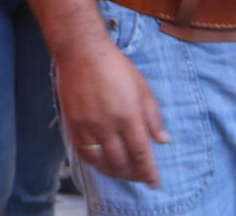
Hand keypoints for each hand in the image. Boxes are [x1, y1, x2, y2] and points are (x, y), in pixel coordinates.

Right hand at [56, 41, 168, 187]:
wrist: (82, 52)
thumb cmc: (116, 66)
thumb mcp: (142, 88)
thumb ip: (153, 116)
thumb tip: (162, 140)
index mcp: (129, 114)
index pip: (141, 153)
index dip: (148, 172)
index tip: (154, 183)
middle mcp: (107, 124)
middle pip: (121, 162)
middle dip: (133, 175)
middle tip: (139, 177)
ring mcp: (88, 125)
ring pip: (101, 162)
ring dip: (113, 172)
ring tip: (121, 172)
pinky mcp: (72, 123)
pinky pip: (83, 152)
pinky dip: (94, 162)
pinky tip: (101, 161)